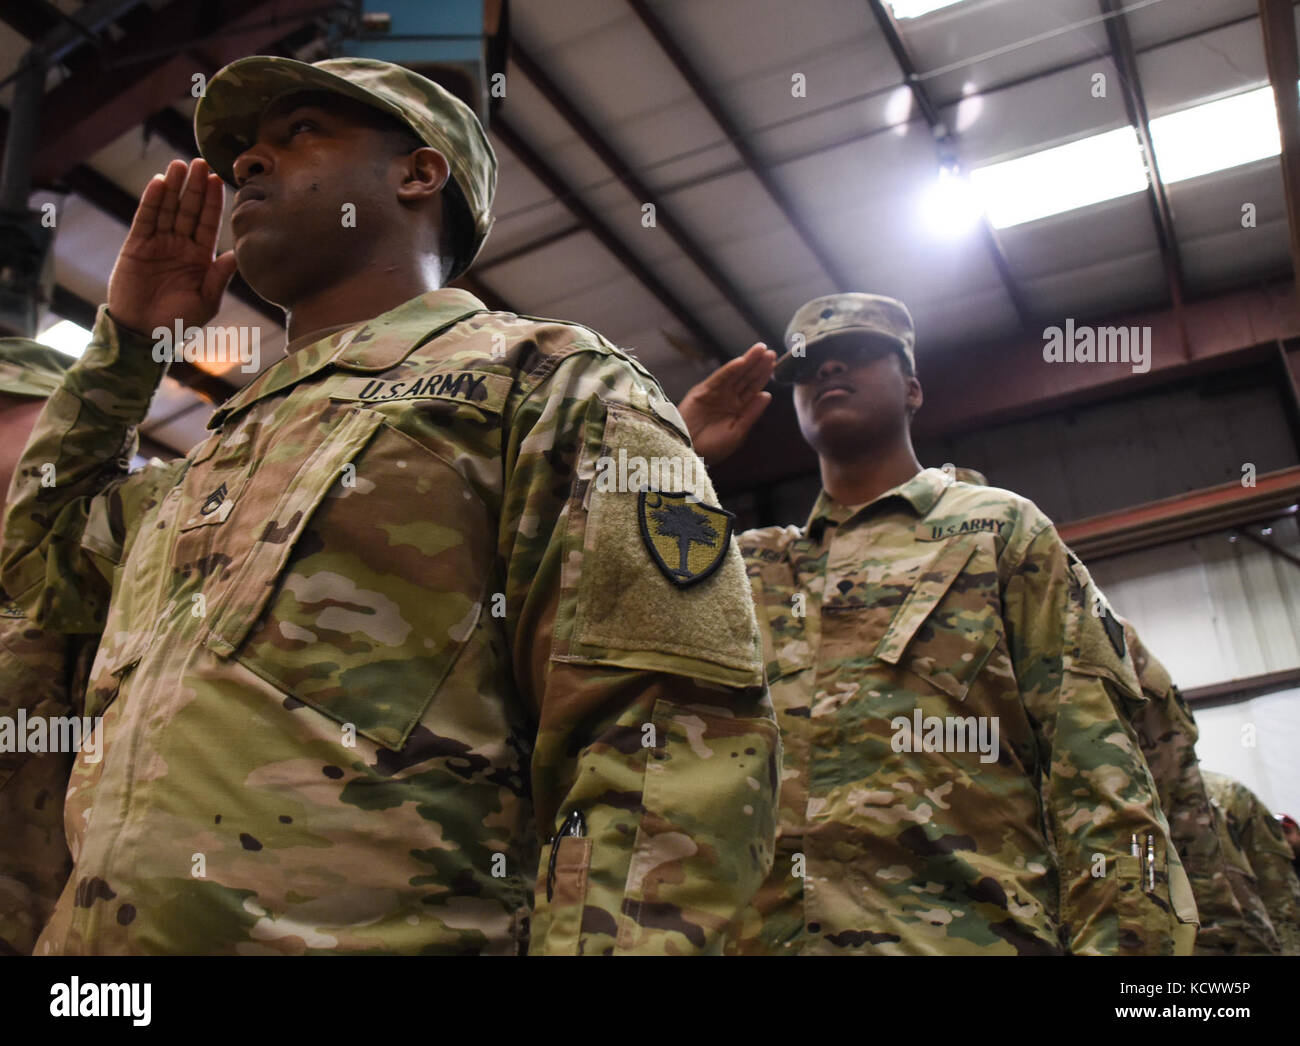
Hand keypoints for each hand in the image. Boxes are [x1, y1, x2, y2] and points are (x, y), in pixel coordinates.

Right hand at [106, 157, 238, 336]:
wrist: (143, 333)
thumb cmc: (179, 321)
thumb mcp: (206, 301)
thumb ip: (219, 278)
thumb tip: (236, 256)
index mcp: (201, 257)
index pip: (209, 224)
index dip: (213, 202)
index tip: (219, 180)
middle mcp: (181, 245)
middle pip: (189, 210)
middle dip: (195, 187)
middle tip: (200, 162)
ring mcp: (159, 243)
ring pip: (168, 209)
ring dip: (174, 187)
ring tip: (180, 165)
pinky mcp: (137, 245)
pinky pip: (146, 218)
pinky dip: (152, 201)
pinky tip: (160, 183)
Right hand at [678, 342, 776, 463]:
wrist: (688, 451)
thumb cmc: (712, 448)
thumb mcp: (737, 432)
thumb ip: (752, 413)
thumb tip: (767, 395)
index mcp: (738, 409)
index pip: (754, 389)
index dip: (764, 376)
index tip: (774, 363)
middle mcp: (728, 398)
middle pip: (746, 378)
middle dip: (758, 364)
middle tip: (770, 352)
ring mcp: (716, 393)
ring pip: (735, 374)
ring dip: (747, 361)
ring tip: (760, 349)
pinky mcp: (703, 392)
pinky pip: (719, 378)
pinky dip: (729, 370)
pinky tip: (741, 362)